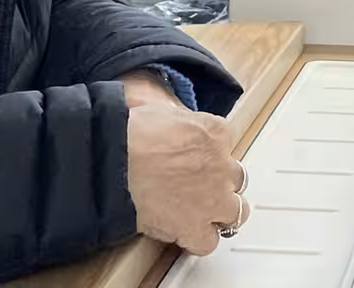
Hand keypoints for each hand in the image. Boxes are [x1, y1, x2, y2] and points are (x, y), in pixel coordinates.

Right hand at [121, 83, 243, 256]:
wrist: (117, 163)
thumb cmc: (133, 134)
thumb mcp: (162, 111)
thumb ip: (177, 122)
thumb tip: (171, 124)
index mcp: (215, 132)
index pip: (227, 142)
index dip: (211, 153)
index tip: (198, 158)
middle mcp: (222, 166)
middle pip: (237, 179)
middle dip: (221, 183)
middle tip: (200, 186)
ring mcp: (213, 199)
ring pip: (236, 213)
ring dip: (220, 214)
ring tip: (202, 215)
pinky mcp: (195, 227)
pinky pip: (208, 242)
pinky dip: (198, 241)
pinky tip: (186, 235)